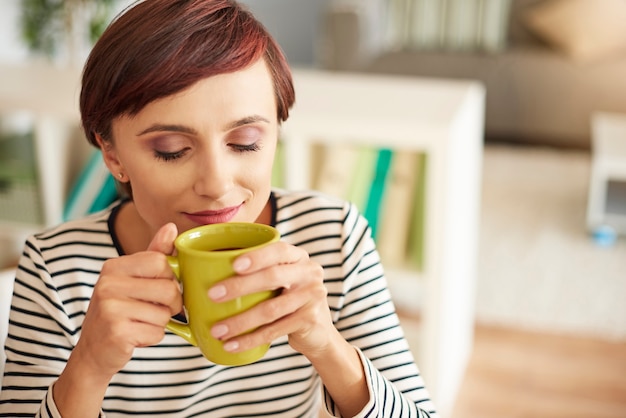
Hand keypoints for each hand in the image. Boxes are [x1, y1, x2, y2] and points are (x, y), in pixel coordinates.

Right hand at [73, 223, 182, 378]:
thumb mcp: (134, 280)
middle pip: (168, 288)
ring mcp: (110, 308)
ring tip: (141, 323)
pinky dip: (153, 337)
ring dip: (161, 322)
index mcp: (114, 267)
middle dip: (172, 304)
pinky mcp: (116, 332)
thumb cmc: (119, 312)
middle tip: (156, 310)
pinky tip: (136, 336)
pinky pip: (157, 332)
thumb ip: (154, 254)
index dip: (170, 278)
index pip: (160, 261)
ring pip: (165, 313)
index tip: (162, 289)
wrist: (94, 353)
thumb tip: (172, 227)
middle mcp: (108, 284)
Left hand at [207, 241, 334, 356]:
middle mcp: (309, 273)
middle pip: (273, 277)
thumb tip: (199, 271)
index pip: (279, 250)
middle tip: (212, 295)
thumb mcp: (280, 280)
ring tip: (218, 329)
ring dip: (240, 321)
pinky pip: (274, 330)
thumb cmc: (287, 300)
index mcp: (298, 257)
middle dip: (240, 286)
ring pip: (271, 309)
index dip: (257, 256)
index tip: (234, 264)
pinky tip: (232, 345)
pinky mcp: (310, 320)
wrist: (318, 332)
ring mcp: (312, 297)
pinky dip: (251, 339)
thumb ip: (256, 273)